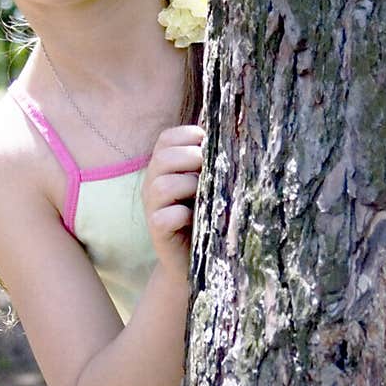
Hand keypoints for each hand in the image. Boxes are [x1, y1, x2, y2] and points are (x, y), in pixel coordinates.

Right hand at [141, 124, 203, 278]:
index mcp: (163, 167)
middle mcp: (152, 183)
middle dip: (192, 158)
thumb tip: (233, 126)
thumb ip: (212, 157)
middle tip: (210, 170)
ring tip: (205, 195)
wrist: (197, 260)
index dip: (189, 136)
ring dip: (188, 185)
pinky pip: (165, 217)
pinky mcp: (157, 231)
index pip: (167, 138)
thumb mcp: (209, 182)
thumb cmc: (207, 214)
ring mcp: (152, 208)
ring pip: (162, 186)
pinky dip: (182, 215)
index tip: (210, 146)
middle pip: (163, 157)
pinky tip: (195, 218)